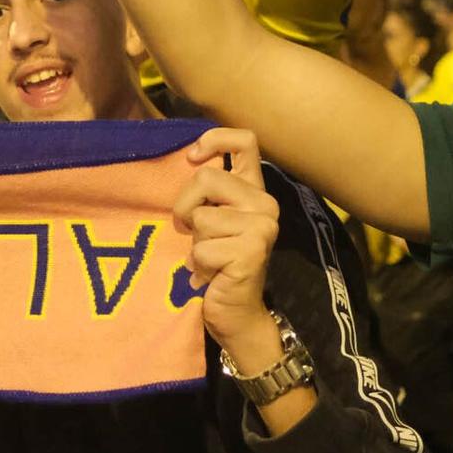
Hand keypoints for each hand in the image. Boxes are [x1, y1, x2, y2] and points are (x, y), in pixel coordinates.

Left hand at [173, 127, 281, 357]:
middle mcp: (265, 204)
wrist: (236, 314)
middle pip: (205, 178)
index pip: (244, 141)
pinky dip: (198, 266)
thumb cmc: (216, 264)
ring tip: (209, 260)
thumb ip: (207, 192)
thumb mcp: (210, 220)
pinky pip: (202, 248)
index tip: (190, 158)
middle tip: (196, 236)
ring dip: (195, 244)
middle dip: (187, 208)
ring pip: (201, 217)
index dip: (214, 139)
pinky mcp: (252, 251)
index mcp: (254, 191)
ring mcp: (263, 227)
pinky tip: (211, 276)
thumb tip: (187, 159)